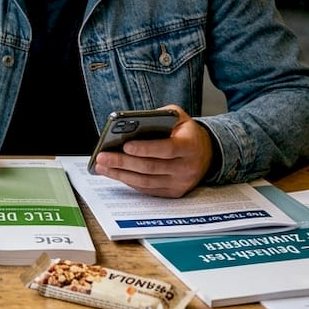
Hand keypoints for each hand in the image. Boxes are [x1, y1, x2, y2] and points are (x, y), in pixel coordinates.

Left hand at [89, 104, 212, 197]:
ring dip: (120, 174)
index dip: (145, 148)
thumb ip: (160, 116)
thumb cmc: (186, 133)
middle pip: (150, 167)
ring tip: (102, 166)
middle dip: (123, 162)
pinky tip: (115, 173)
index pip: (166, 149)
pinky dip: (129, 181)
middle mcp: (187, 167)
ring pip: (146, 181)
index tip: (126, 145)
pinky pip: (147, 189)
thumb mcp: (179, 117)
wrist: (206, 154)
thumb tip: (132, 122)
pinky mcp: (173, 192)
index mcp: (190, 146)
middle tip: (102, 157)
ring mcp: (180, 183)